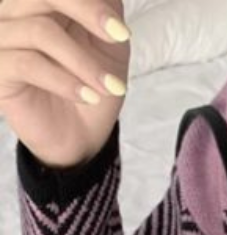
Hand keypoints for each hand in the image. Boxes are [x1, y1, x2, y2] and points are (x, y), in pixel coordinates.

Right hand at [0, 0, 129, 168]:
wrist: (80, 135)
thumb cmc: (92, 85)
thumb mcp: (109, 46)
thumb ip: (107, 10)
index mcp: (37, 3)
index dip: (88, 0)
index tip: (121, 24)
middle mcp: (12, 11)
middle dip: (86, 10)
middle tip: (119, 38)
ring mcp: (1, 39)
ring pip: (39, 30)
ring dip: (83, 61)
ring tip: (110, 87)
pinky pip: (28, 64)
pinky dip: (65, 81)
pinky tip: (89, 97)